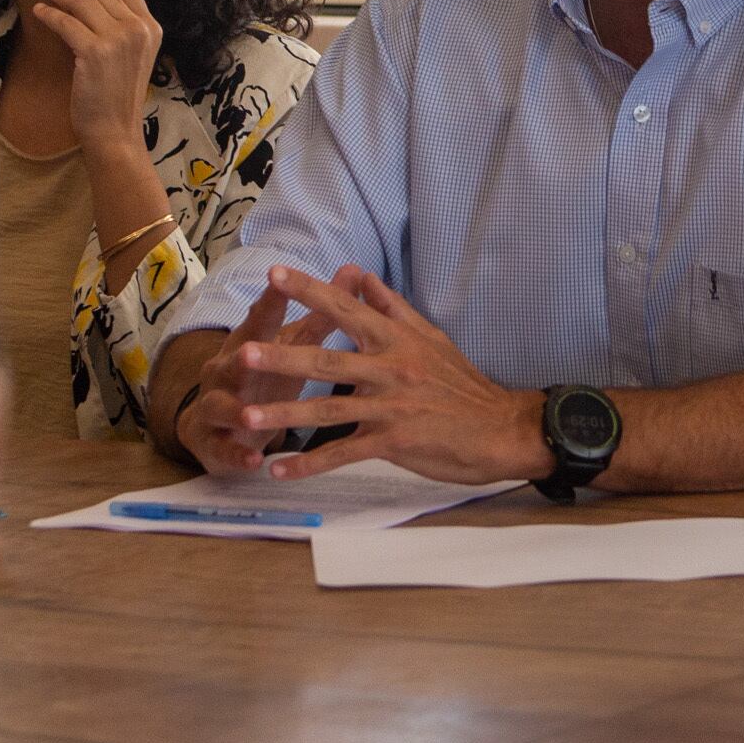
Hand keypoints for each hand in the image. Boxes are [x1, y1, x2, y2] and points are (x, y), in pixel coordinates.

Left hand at [32, 0, 161, 158]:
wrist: (115, 130)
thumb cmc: (116, 95)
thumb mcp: (130, 54)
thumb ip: (121, 26)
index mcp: (151, 27)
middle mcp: (139, 29)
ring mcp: (119, 39)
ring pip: (81, 0)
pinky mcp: (96, 52)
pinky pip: (66, 22)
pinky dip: (49, 13)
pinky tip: (39, 11)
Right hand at [175, 282, 342, 475]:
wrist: (219, 427)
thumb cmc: (264, 378)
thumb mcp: (293, 346)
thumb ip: (322, 314)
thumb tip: (353, 269)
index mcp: (248, 342)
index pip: (261, 318)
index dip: (270, 299)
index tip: (277, 277)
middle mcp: (225, 370)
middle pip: (234, 360)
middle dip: (243, 356)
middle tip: (250, 352)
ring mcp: (215, 406)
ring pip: (221, 406)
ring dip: (235, 410)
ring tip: (248, 415)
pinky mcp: (213, 443)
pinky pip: (224, 450)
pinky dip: (237, 455)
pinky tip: (254, 462)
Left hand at [235, 266, 547, 485]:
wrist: (500, 428)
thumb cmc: (462, 384)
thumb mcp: (430, 337)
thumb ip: (392, 308)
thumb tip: (363, 277)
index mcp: (395, 339)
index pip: (346, 309)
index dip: (310, 291)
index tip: (276, 272)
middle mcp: (389, 369)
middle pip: (327, 361)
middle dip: (282, 356)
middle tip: (243, 353)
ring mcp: (390, 407)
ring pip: (328, 410)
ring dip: (285, 413)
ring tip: (247, 415)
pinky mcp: (393, 442)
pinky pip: (343, 453)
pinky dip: (310, 464)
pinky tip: (280, 469)